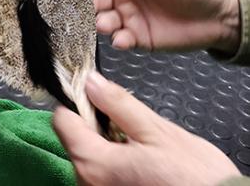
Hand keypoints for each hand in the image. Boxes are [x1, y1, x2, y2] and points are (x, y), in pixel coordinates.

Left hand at [54, 72, 240, 185]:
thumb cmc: (194, 178)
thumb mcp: (157, 132)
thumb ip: (118, 104)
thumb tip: (91, 82)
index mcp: (94, 164)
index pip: (62, 120)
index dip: (77, 102)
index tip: (94, 94)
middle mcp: (87, 184)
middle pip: (75, 139)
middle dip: (96, 125)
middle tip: (127, 123)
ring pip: (88, 157)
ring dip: (106, 145)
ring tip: (139, 148)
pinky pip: (100, 175)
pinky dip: (114, 164)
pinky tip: (139, 164)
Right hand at [92, 0, 239, 52]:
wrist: (221, 18)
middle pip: (95, 0)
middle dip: (88, 4)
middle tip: (89, 7)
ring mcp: (130, 19)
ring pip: (104, 21)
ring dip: (101, 23)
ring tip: (107, 24)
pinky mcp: (139, 39)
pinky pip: (121, 40)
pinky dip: (118, 41)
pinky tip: (124, 39)